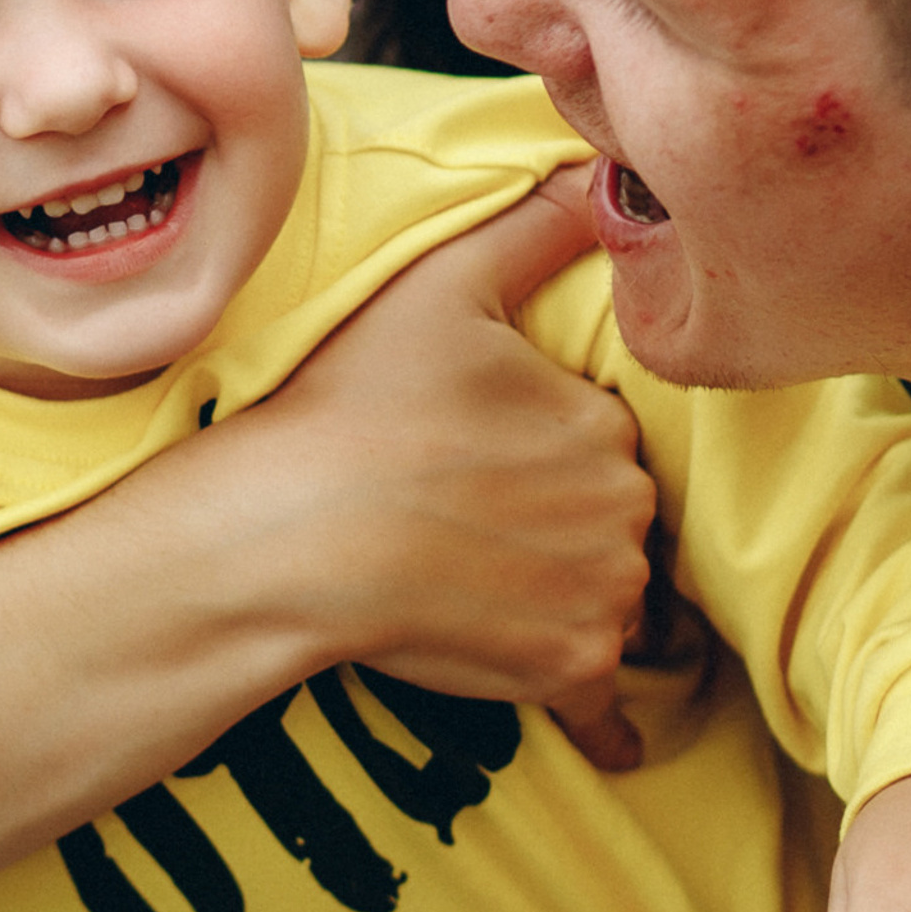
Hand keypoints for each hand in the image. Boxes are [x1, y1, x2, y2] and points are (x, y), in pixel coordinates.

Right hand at [223, 167, 654, 702]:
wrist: (289, 539)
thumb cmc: (352, 407)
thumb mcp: (439, 287)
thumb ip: (534, 227)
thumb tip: (606, 174)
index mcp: (600, 419)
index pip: (599, 435)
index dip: (543, 444)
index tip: (481, 452)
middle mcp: (622, 508)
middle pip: (610, 517)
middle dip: (564, 520)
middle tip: (473, 519)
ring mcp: (600, 595)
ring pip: (609, 597)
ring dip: (570, 598)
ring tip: (486, 589)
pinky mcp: (568, 671)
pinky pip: (605, 696)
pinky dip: (600, 710)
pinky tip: (606, 737)